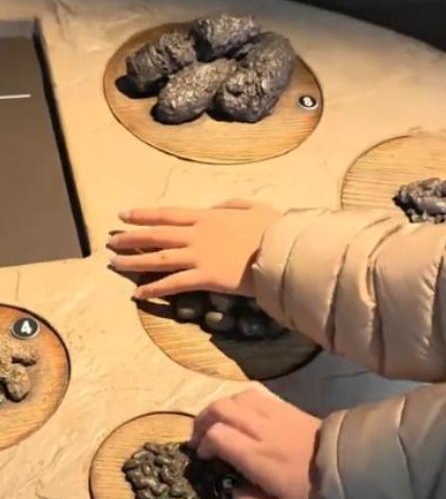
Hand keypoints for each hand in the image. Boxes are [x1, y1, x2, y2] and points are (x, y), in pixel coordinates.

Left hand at [108, 200, 280, 298]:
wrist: (282, 250)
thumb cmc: (272, 228)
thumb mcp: (253, 206)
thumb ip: (231, 205)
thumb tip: (215, 207)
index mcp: (207, 216)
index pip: (167, 214)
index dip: (143, 214)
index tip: (124, 215)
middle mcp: (196, 235)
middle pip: (156, 235)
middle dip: (130, 237)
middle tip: (110, 241)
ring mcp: (198, 256)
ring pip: (158, 259)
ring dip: (133, 261)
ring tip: (114, 263)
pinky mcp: (205, 278)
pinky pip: (174, 284)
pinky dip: (154, 288)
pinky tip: (138, 293)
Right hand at [190, 390, 335, 498]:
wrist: (353, 470)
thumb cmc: (315, 498)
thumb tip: (233, 495)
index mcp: (257, 454)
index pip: (217, 434)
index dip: (204, 443)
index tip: (205, 458)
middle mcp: (262, 428)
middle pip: (222, 408)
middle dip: (203, 420)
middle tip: (199, 438)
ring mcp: (275, 413)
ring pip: (237, 396)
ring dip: (221, 408)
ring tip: (217, 424)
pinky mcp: (287, 407)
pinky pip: (255, 394)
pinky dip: (239, 401)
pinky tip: (241, 415)